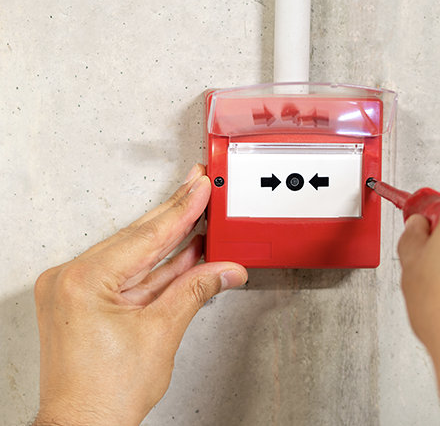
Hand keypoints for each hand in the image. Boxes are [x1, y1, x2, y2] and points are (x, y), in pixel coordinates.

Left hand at [33, 165, 246, 425]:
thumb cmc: (106, 394)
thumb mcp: (162, 332)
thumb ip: (196, 290)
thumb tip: (224, 270)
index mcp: (85, 280)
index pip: (147, 235)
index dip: (182, 209)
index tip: (200, 188)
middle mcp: (72, 278)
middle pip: (138, 238)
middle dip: (176, 215)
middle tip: (199, 188)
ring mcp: (75, 287)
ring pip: (134, 254)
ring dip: (170, 240)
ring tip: (198, 217)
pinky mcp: (83, 298)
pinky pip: (127, 272)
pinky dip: (156, 265)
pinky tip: (181, 251)